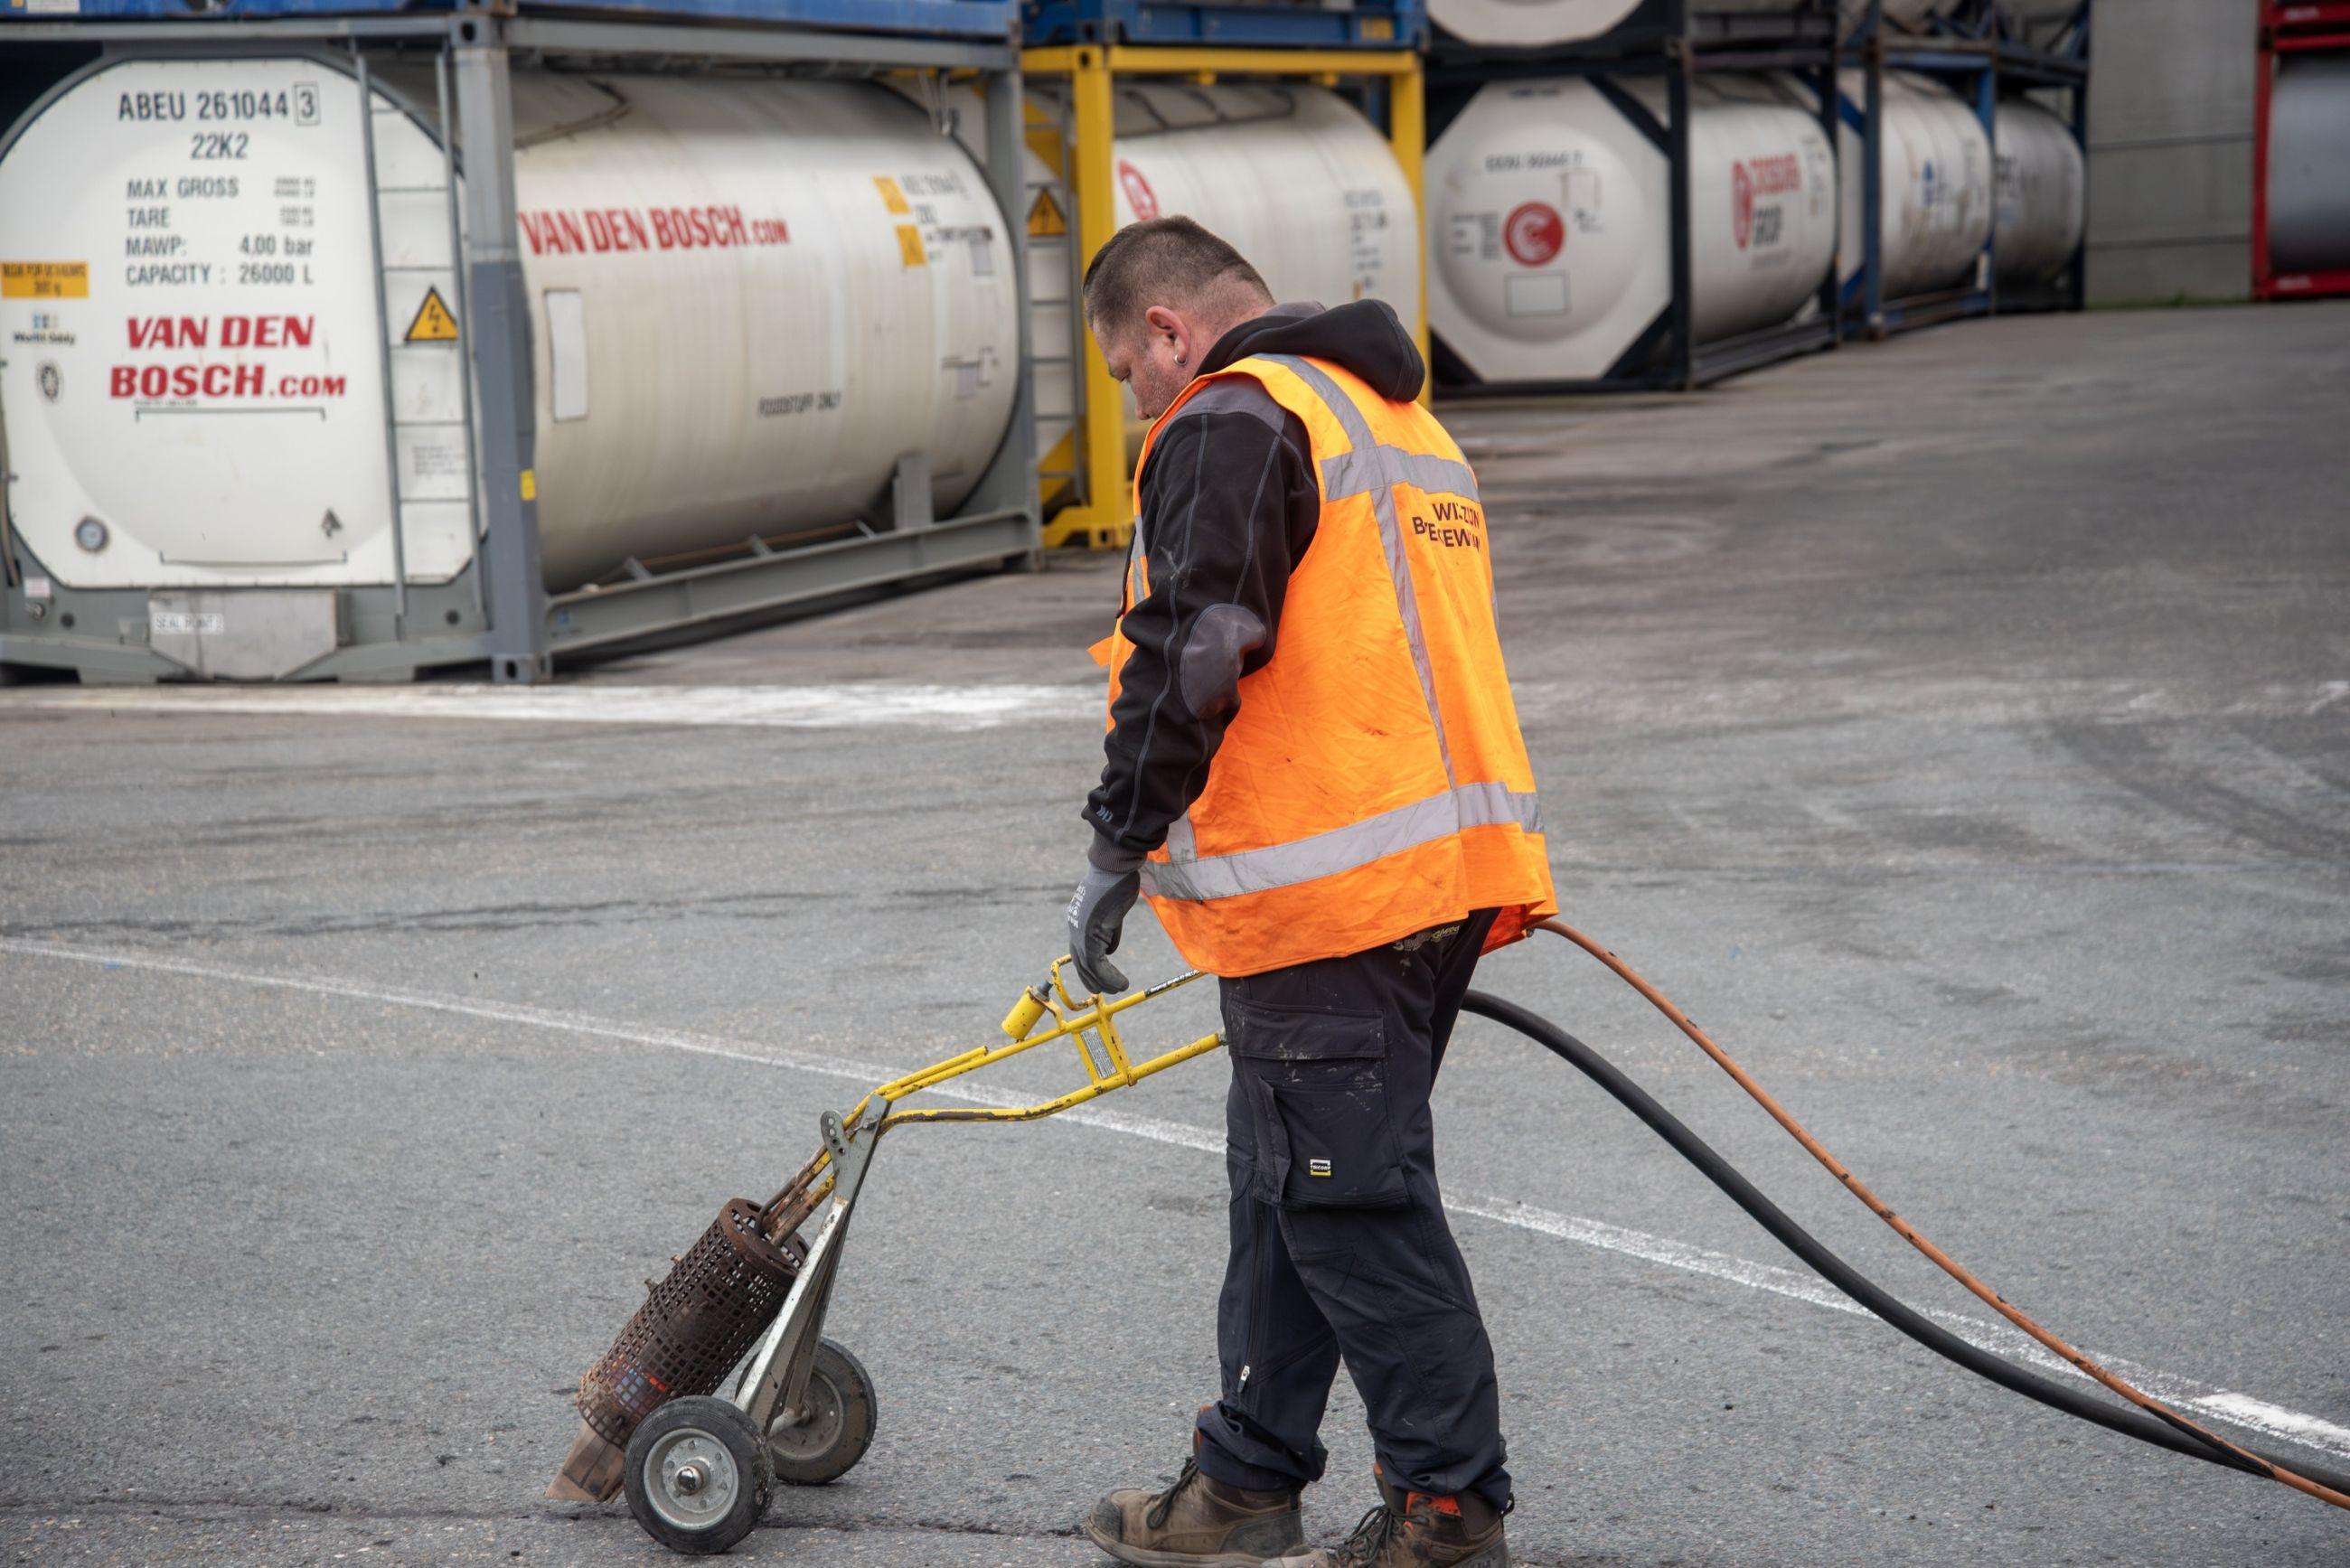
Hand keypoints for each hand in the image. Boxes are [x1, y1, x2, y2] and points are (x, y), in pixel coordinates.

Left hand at [1066, 838, 1143, 994]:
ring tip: (1120, 988)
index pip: (1080, 949)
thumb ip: (1109, 929)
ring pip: (1088, 966)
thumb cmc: (1117, 880)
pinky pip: (1097, 963)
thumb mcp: (1112, 909)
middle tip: (1109, 989)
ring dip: (1104, 982)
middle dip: (1093, 979)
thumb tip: (1111, 949)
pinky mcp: (1090, 933)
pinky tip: (1122, 983)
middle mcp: (1074, 926)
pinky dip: (1109, 977)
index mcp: (1077, 918)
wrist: (1115, 865)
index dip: (1090, 966)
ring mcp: (1080, 930)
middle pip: (1079, 961)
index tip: (1103, 976)